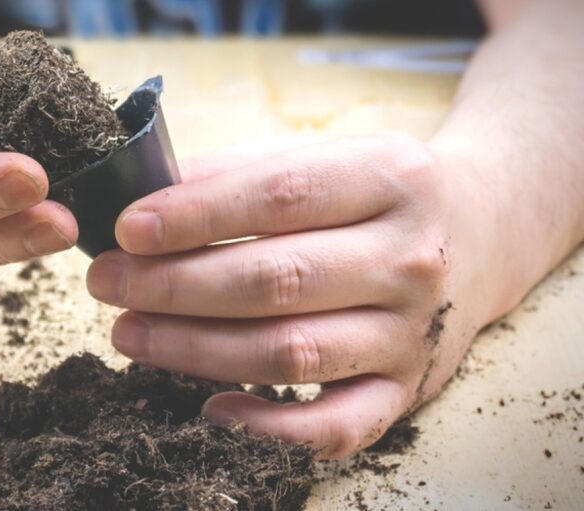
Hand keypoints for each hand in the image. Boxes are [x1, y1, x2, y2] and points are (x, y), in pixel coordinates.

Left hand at [87, 133, 496, 457]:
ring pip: (290, 351)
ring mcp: (411, 330)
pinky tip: (211, 409)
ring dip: (194, 348)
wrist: (480, 232)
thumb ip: (235, 174)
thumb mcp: (323, 158)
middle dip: (173, 285)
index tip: (126, 229)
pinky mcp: (407, 388)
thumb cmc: (374, 193)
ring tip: (129, 332)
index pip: (278, 197)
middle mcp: (409, 256)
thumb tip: (141, 201)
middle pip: (275, 279)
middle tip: (106, 282)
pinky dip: (270, 428)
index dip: (195, 216)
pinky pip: (336, 426)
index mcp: (389, 177)